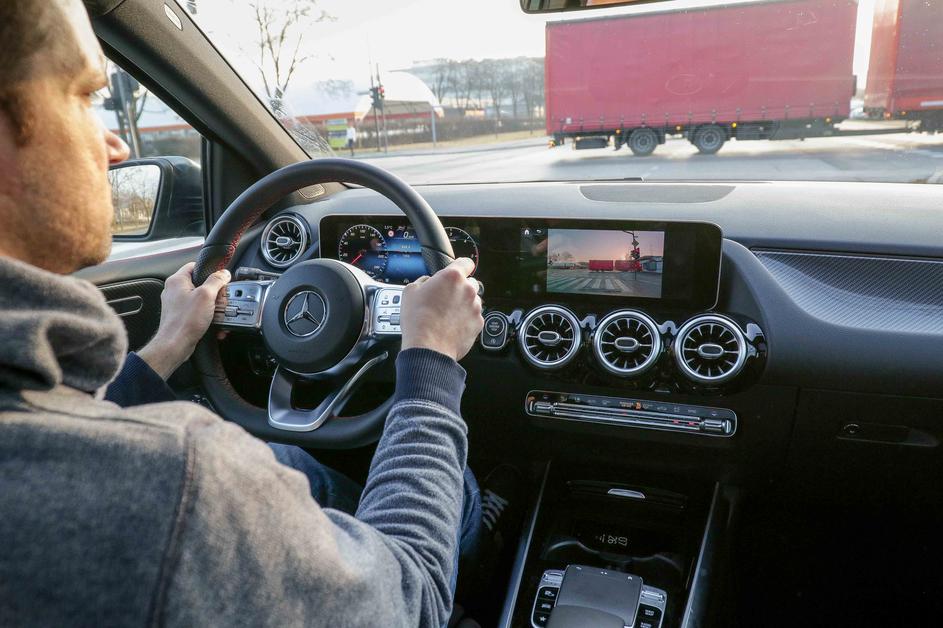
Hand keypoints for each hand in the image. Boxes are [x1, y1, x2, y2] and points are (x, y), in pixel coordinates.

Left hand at [137, 262, 230, 378]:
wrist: (175, 345)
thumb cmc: (185, 321)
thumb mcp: (206, 296)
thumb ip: (216, 281)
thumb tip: (223, 273)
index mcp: (177, 281)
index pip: (195, 265)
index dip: (209, 270)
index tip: (220, 278)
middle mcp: (174, 291)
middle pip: (200, 284)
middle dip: (214, 293)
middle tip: (220, 300)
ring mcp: (177, 304)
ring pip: (200, 299)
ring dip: (213, 307)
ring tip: (218, 314)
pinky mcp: (181, 316)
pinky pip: (198, 312)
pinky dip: (207, 316)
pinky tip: (214, 324)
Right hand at [400, 257, 483, 361]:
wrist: (427, 348)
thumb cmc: (418, 320)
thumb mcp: (410, 291)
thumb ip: (423, 281)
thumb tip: (428, 282)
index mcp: (452, 277)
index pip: (466, 262)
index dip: (461, 266)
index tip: (459, 270)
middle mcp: (468, 290)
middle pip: (471, 283)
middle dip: (460, 288)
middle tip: (446, 298)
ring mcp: (475, 307)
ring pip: (473, 300)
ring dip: (463, 304)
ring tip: (447, 315)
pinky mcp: (478, 323)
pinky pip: (474, 317)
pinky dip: (466, 320)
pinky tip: (452, 326)